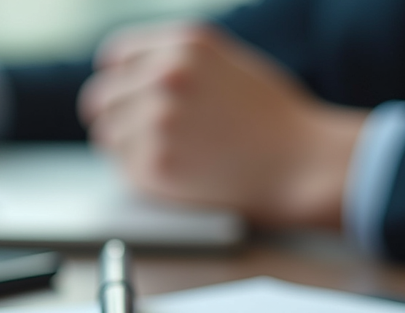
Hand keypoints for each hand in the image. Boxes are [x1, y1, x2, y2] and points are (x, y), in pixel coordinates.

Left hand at [78, 23, 367, 229]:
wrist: (303, 165)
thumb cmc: (275, 120)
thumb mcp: (228, 65)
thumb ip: (178, 65)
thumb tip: (129, 79)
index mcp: (184, 46)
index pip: (115, 59)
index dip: (117, 81)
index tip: (120, 98)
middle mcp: (165, 77)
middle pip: (101, 98)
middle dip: (112, 116)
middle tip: (125, 134)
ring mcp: (157, 122)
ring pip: (108, 136)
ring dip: (127, 147)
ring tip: (165, 155)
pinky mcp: (154, 166)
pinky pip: (125, 169)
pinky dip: (142, 174)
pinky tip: (176, 173)